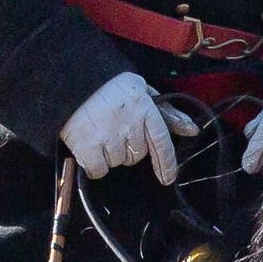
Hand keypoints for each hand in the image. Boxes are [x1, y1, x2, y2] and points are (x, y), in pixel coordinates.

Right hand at [60, 71, 197, 184]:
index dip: (166, 163)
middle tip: (113, 129)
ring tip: (98, 132)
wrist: (70, 83)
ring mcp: (108, 137)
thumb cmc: (109, 88)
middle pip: (137, 154)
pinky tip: (88, 145)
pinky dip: (93, 164)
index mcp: (144, 107)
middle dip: (128, 147)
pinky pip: (99, 170)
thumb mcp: (141, 92)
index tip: (167, 178)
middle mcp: (129, 123)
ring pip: (118, 162)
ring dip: (110, 153)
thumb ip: (166, 113)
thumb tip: (192, 130)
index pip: (162, 141)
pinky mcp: (88, 148)